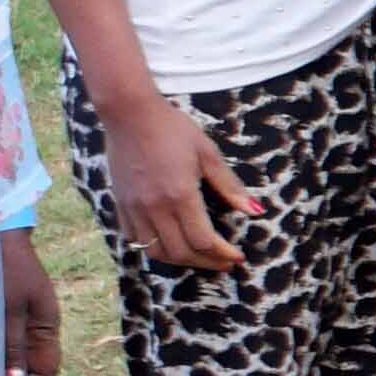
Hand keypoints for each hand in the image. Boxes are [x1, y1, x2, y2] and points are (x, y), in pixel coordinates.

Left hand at [0, 229, 61, 375]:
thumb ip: (11, 349)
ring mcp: (28, 316)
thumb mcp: (6, 310)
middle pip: (37, 369)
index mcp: (47, 324)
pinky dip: (1, 361)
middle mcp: (41, 324)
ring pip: (23, 358)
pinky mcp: (11, 310)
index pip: (47, 372)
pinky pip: (12, 345)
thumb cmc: (1, 267)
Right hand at [100, 84, 261, 273]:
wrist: (129, 113)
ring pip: (156, 252)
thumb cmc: (172, 128)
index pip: (203, 241)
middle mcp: (155, 207)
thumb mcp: (208, 153)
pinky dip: (154, 248)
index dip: (223, 254)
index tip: (237, 256)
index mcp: (180, 195)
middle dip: (207, 262)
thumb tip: (255, 211)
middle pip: (181, 252)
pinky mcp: (120, 204)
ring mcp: (134, 208)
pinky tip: (170, 244)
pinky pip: (135, 239)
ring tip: (200, 257)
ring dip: (181, 260)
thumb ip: (230, 186)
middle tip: (224, 262)